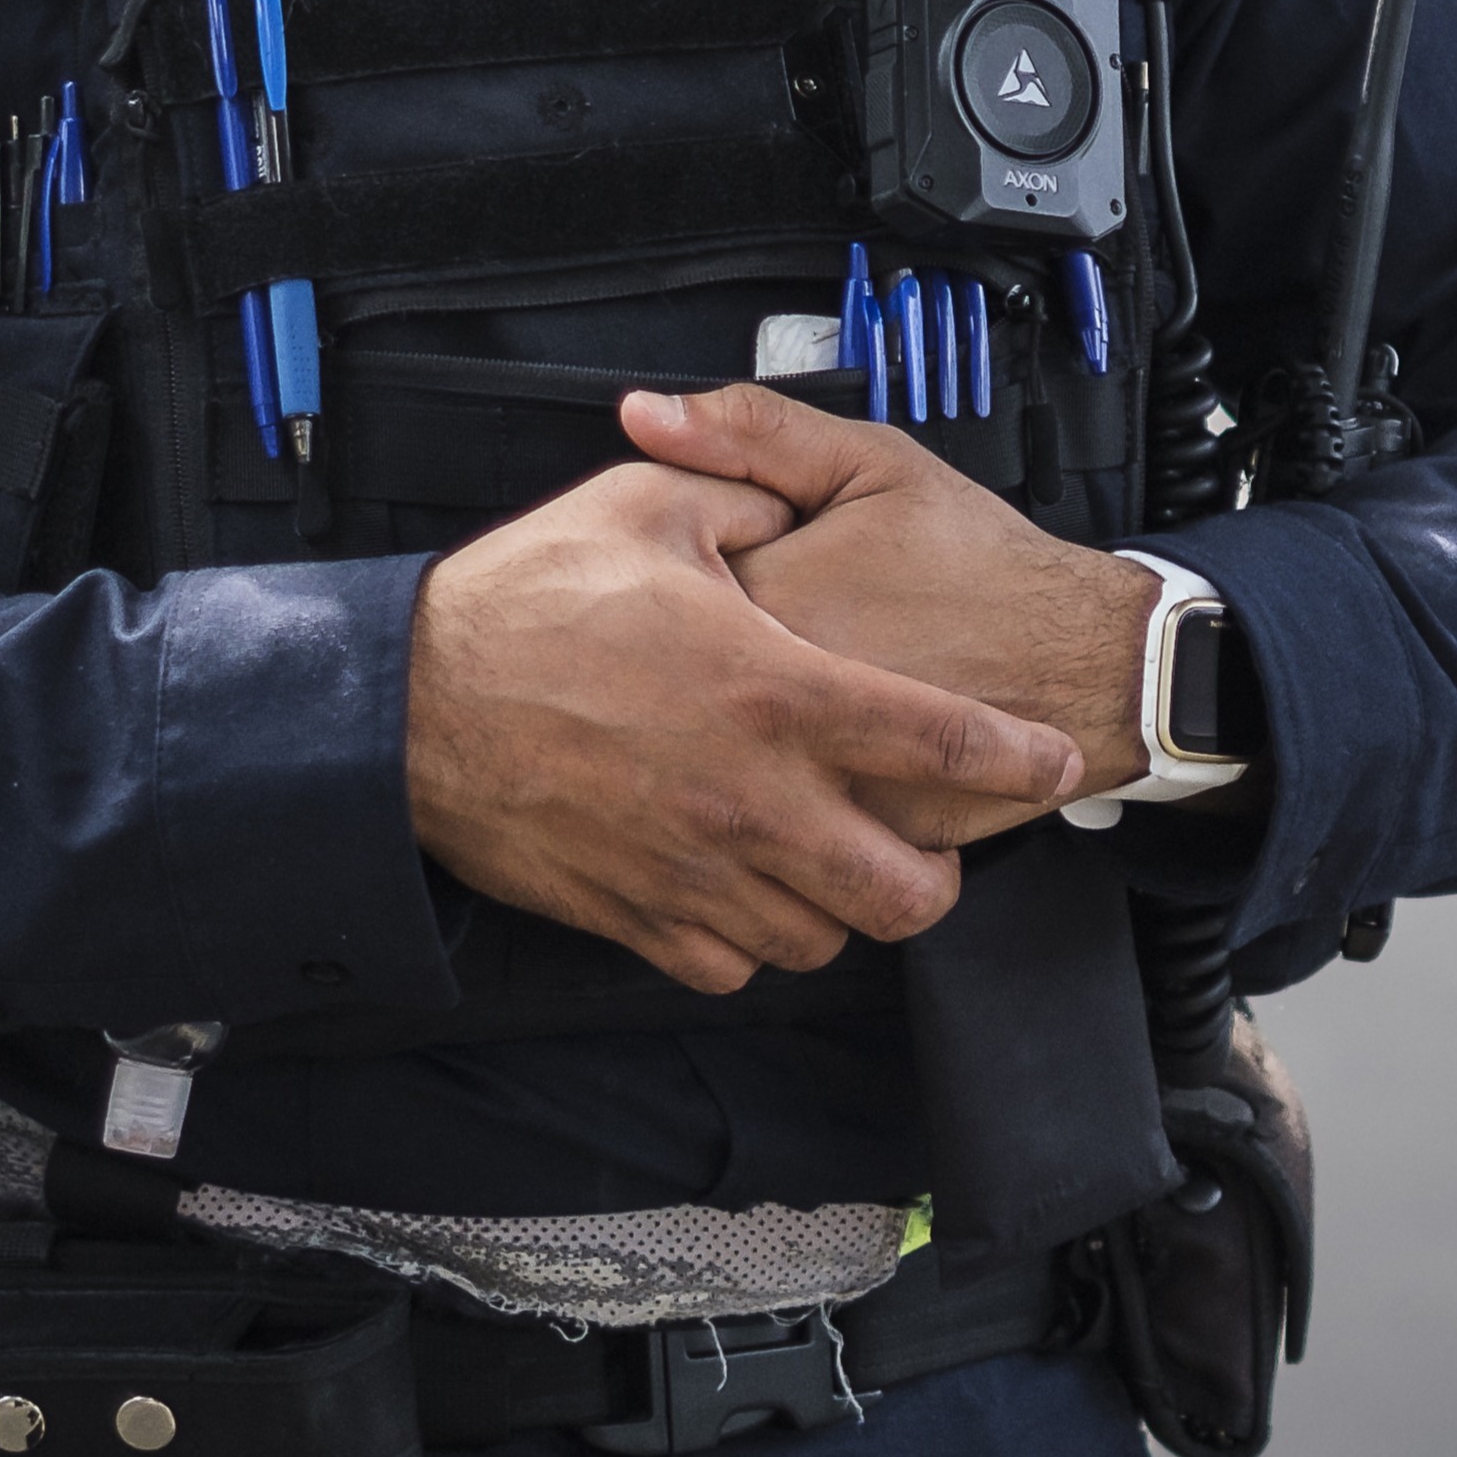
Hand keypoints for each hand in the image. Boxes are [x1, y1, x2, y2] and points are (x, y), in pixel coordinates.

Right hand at [405, 460, 1082, 994]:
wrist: (403, 706)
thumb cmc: (526, 601)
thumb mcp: (650, 503)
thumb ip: (751, 490)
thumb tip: (795, 501)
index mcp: (776, 693)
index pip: (942, 743)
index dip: (1019, 759)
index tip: (1053, 759)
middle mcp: (752, 801)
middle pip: (906, 895)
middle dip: (941, 875)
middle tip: (929, 839)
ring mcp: (695, 872)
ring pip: (824, 940)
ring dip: (844, 905)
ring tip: (832, 856)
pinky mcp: (636, 917)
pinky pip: (732, 966)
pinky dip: (756, 937)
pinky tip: (748, 885)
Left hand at [625, 387, 1157, 842]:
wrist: (1086, 662)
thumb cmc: (985, 566)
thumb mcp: (874, 464)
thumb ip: (753, 433)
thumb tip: (645, 416)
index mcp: (768, 593)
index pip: (656, 583)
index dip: (684, 571)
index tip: (730, 569)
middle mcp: (778, 693)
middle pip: (675, 676)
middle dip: (707, 652)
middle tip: (783, 630)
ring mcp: (810, 769)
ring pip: (719, 751)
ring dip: (733, 726)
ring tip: (805, 687)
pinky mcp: (844, 826)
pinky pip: (775, 809)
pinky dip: (788, 780)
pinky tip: (827, 743)